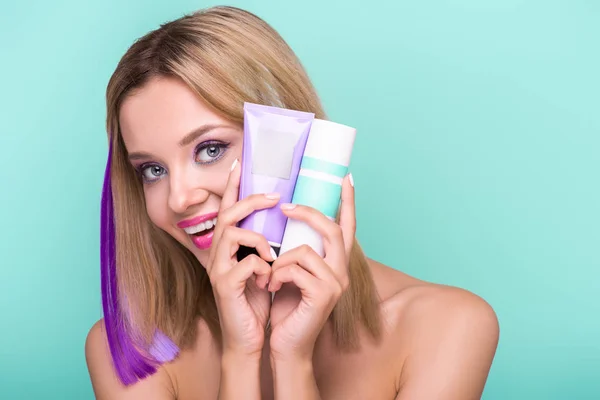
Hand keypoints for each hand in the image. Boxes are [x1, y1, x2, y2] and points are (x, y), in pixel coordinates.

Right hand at [206, 159, 278, 358]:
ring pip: (231, 234)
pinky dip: (262, 267)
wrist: (250, 339)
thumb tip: (286, 220)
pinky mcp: (225, 287)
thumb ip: (266, 245)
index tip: (239, 163)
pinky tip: (269, 280)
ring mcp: (219, 270)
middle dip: (250, 201)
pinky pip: (244, 264)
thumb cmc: (257, 302)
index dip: (231, 187)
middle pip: (227, 215)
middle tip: (274, 197)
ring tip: (273, 253)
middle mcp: (218, 255)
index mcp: (228, 249)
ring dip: (258, 237)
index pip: (227, 210)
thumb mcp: (263, 268)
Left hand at [268, 174, 354, 361]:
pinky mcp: (324, 295)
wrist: (285, 344)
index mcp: (335, 263)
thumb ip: (296, 248)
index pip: (347, 227)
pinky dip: (276, 274)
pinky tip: (270, 287)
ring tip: (268, 276)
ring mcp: (336, 284)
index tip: (346, 177)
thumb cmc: (286, 307)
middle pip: (331, 229)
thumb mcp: (290, 271)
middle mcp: (342, 272)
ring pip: (305, 250)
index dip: (348, 202)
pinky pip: (295, 268)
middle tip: (285, 206)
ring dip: (279, 260)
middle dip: (307, 214)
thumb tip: (286, 217)